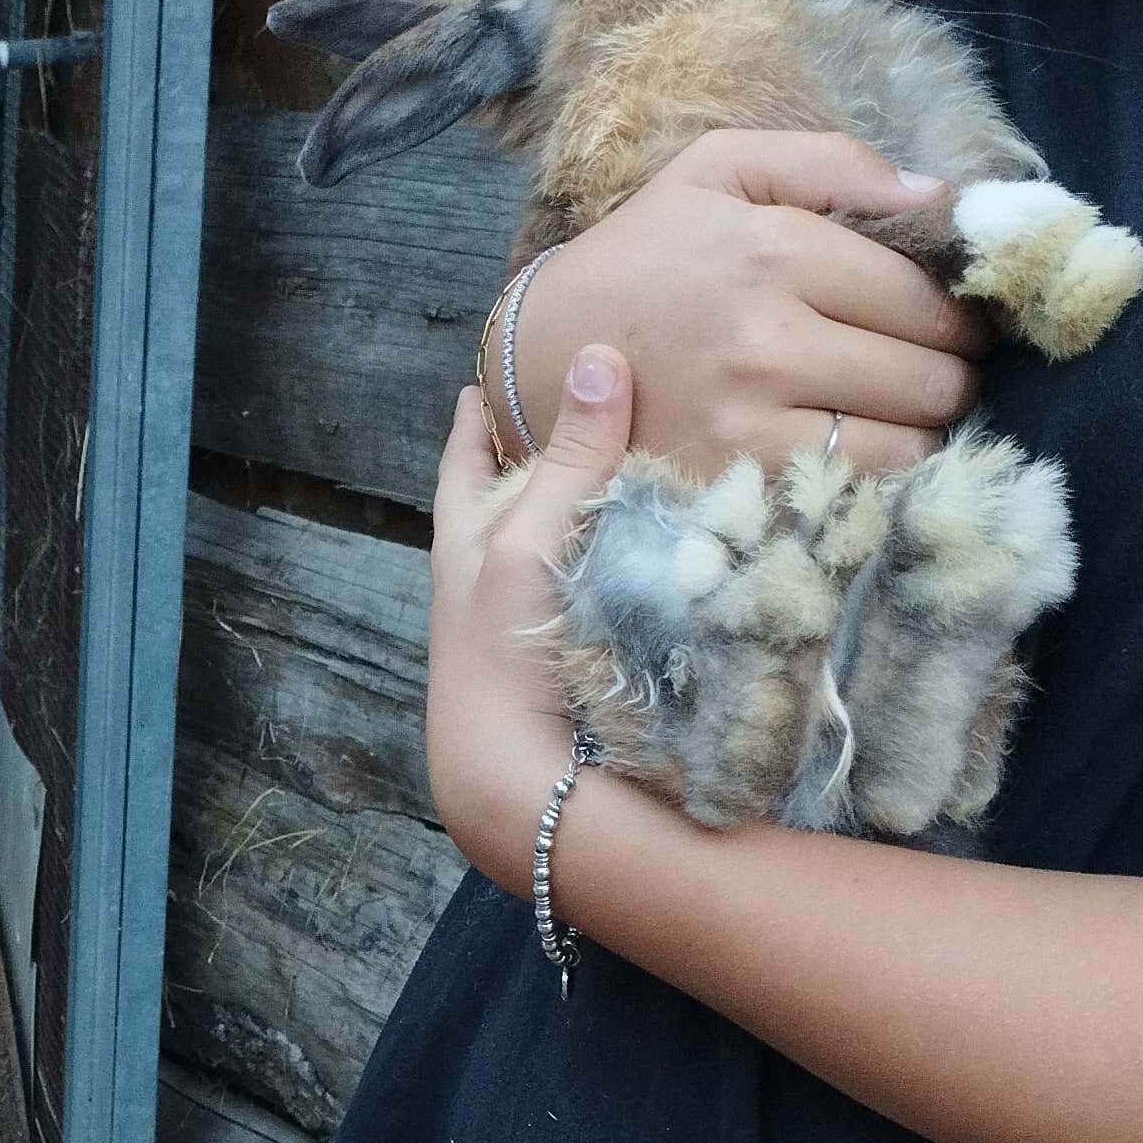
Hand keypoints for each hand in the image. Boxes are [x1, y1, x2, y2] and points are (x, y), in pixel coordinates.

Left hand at [426, 345, 637, 872]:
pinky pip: (620, 592)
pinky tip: (678, 550)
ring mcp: (544, 626)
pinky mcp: (593, 661)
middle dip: (543, 460)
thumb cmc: (502, 657)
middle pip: (517, 505)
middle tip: (584, 408)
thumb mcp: (527, 543)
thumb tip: (600, 358)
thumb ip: (570, 460)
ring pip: (571, 550)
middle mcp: (498, 585)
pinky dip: (642, 564)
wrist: (523, 784)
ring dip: (602, 513)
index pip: (464, 464)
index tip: (485, 378)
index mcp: (465, 550)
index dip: (474, 421)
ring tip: (646, 461)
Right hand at [495, 131, 986, 473]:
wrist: (541, 353)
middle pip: (931, 378)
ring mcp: (748, 425)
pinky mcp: (731, 485)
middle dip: (950, 374)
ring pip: (907, 445)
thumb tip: (941, 199)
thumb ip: (833, 163)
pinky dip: (875, 477)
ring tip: (897, 411)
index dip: (960, 316)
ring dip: (920, 431)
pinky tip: (859, 449)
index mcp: (776, 251)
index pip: (927, 299)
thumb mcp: (719, 169)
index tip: (952, 322)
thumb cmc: (644, 255)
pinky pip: (853, 493)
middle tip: (932, 368)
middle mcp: (767, 341)